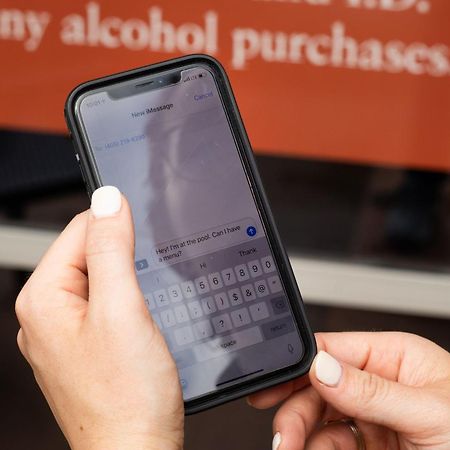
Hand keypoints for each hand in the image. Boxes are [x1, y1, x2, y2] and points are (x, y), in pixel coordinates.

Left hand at [15, 186, 183, 449]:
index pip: (80, 228)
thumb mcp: (122, 308)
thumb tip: (107, 200)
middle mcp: (47, 313)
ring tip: (143, 311)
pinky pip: (107, 303)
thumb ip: (112, 248)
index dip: (117, 226)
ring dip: (128, 281)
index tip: (144, 237)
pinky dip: (128, 302)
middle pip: (90, 253)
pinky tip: (140, 322)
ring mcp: (66, 331)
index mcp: (44, 298)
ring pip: (102, 278)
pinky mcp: (87, 344)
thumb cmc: (127, 395)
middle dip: (124, 259)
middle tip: (145, 288)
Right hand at [249, 332, 449, 448]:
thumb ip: (372, 391)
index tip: (274, 383)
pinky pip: (331, 443)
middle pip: (320, 386)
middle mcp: (381, 383)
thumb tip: (323, 367)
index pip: (335, 349)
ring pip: (320, 417)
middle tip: (283, 435)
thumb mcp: (430, 414)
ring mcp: (375, 417)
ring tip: (291, 449)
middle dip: (296, 409)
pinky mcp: (371, 447)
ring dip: (301, 434)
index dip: (301, 365)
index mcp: (397, 358)